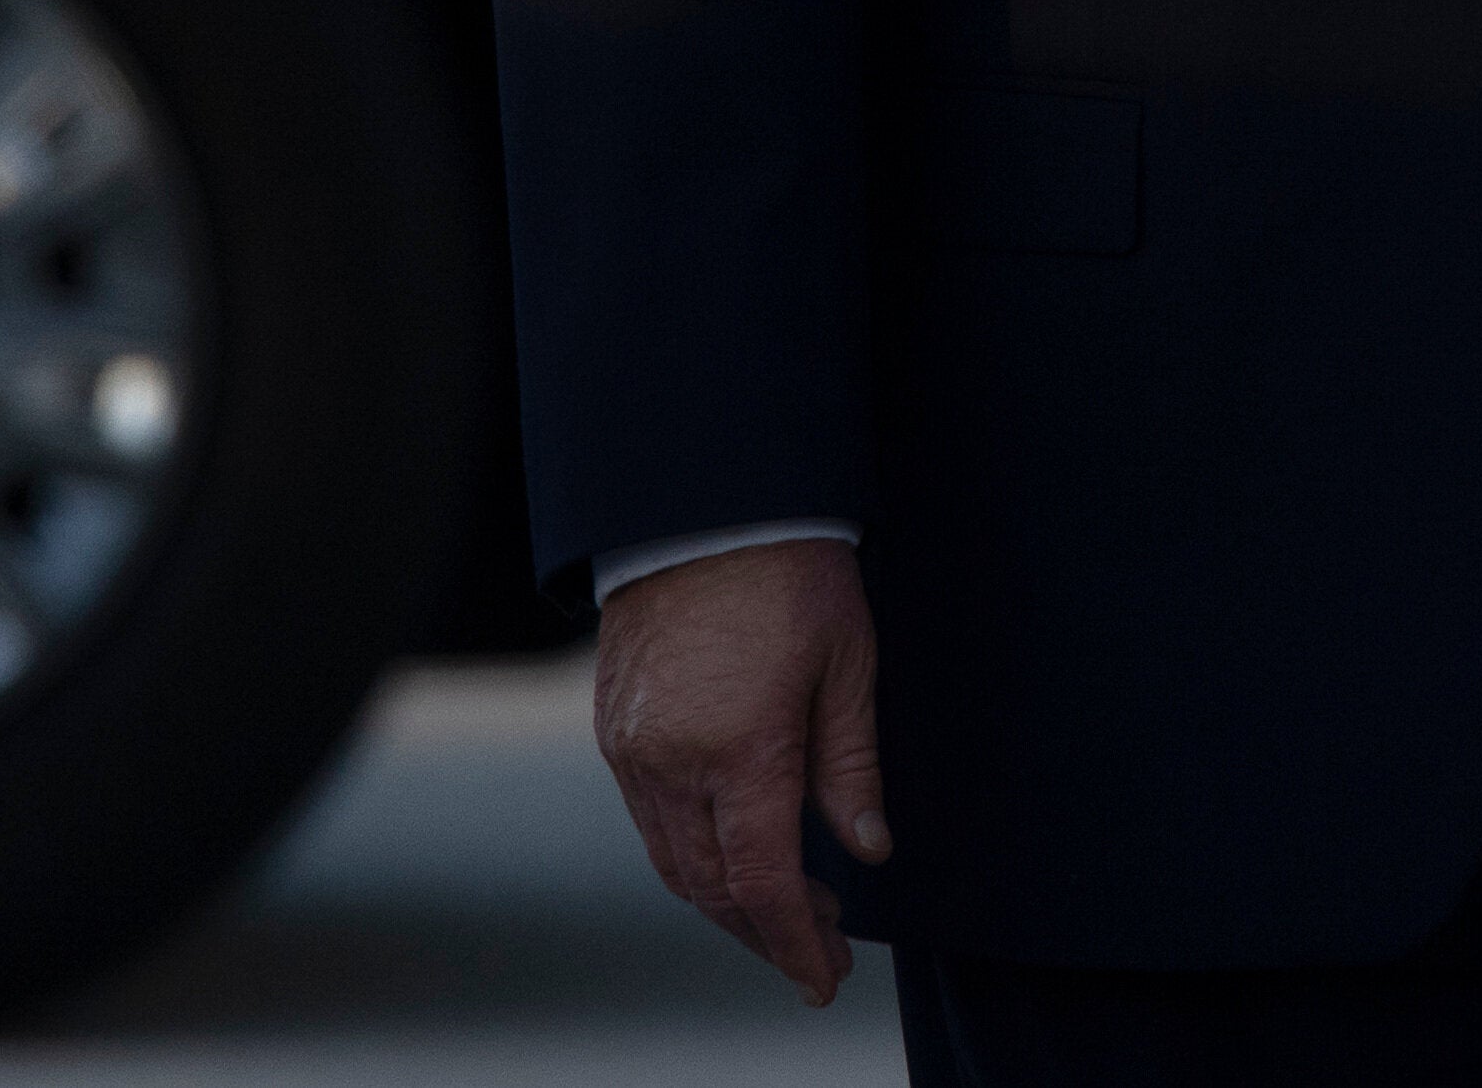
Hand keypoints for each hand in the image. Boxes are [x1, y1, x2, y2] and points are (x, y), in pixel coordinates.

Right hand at [592, 540, 891, 1002]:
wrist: (704, 502)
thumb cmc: (793, 574)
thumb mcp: (848, 664)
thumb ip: (852, 767)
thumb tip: (867, 852)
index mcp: (742, 749)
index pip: (765, 884)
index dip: (797, 944)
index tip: (826, 978)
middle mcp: (674, 762)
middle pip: (714, 888)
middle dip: (766, 933)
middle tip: (819, 950)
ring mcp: (634, 750)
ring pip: (674, 862)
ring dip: (728, 900)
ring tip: (786, 910)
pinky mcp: (614, 731)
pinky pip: (649, 820)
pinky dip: (691, 855)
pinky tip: (734, 852)